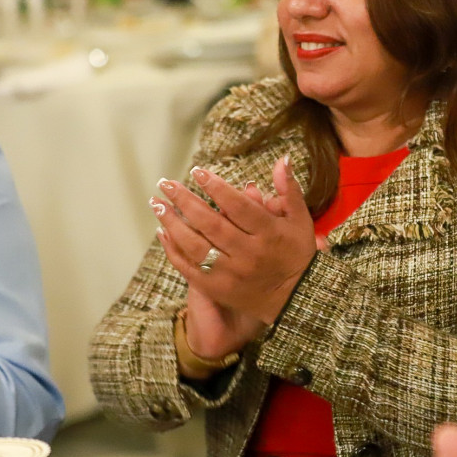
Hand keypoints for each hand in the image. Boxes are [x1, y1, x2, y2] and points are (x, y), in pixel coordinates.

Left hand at [151, 156, 316, 324]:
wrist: (295, 298)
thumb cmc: (297, 253)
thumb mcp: (300, 219)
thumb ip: (288, 189)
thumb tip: (281, 159)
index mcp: (269, 233)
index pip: (238, 206)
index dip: (216, 187)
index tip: (197, 172)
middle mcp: (248, 254)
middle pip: (211, 224)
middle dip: (185, 201)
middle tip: (166, 183)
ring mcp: (231, 274)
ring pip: (196, 246)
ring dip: (172, 223)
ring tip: (157, 203)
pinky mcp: (218, 289)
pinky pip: (190, 269)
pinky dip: (174, 250)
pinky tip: (163, 232)